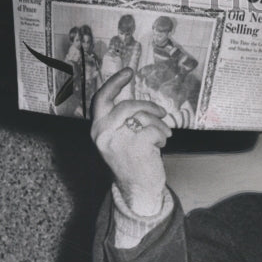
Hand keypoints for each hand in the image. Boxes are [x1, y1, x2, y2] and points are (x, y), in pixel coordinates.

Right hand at [90, 68, 187, 214]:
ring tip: (163, 135)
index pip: (102, 99)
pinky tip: (161, 145)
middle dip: (148, 106)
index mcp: (97, 129)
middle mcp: (103, 133)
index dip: (115, 82)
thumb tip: (139, 104)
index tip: (128, 72)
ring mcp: (119, 140)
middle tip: (161, 112)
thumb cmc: (132, 164)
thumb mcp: (118, 140)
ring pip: (144, 117)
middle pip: (128, 105)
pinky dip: (162, 135)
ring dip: (159, 125)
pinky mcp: (136, 146)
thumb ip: (121, 122)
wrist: (138, 190)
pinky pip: (154, 129)